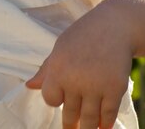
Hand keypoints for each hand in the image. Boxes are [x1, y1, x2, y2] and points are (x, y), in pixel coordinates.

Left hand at [25, 5, 132, 128]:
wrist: (113, 26)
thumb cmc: (82, 36)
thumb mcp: (59, 49)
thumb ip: (46, 70)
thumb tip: (29, 86)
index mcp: (57, 69)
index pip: (50, 98)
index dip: (54, 100)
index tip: (60, 100)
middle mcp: (75, 80)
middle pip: (70, 112)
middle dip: (70, 123)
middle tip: (70, 128)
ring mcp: (96, 86)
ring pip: (89, 118)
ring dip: (87, 128)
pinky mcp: (115, 88)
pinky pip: (108, 113)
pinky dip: (105, 123)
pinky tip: (103, 127)